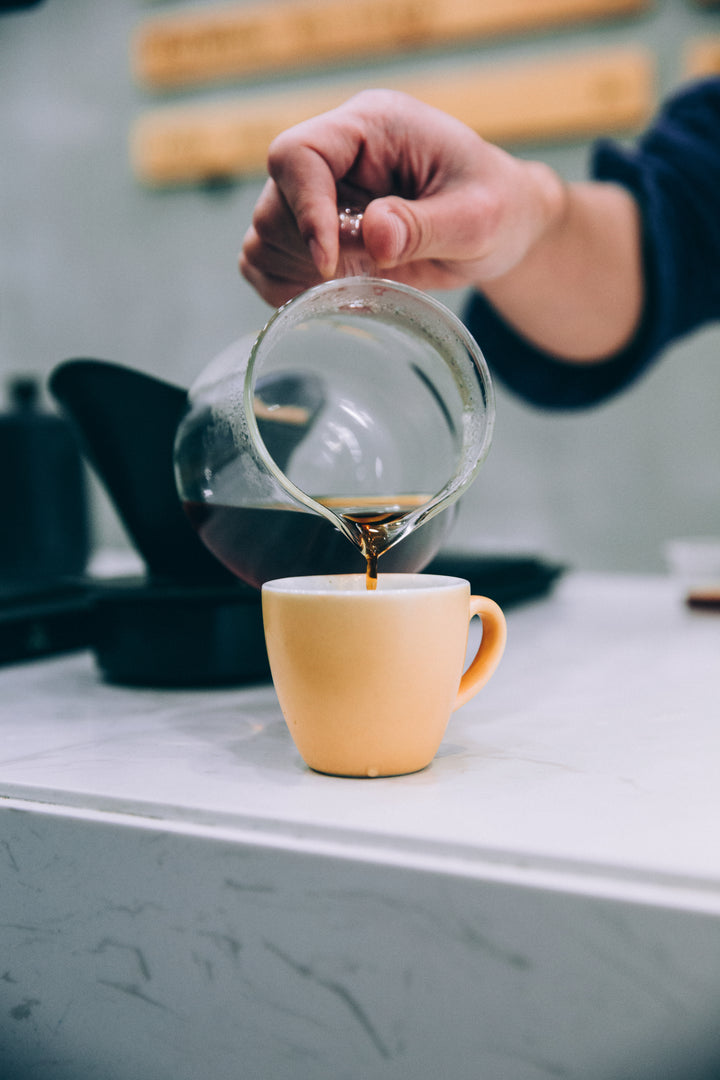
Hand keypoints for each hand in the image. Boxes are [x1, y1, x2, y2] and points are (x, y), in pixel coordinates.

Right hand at [239, 89, 564, 306]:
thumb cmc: (497, 209)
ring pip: (264, 234)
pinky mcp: (315, 229)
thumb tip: (375, 236)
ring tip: (355, 284)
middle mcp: (337, 153)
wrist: (501, 227)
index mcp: (372, 127)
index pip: (300, 154)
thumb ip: (426, 226)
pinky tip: (329, 296)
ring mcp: (321, 192)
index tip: (330, 262)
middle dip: (309, 252)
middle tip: (362, 274)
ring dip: (297, 273)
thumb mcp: (477, 220)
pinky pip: (265, 259)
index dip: (305, 210)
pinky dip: (284, 286)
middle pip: (274, 201)